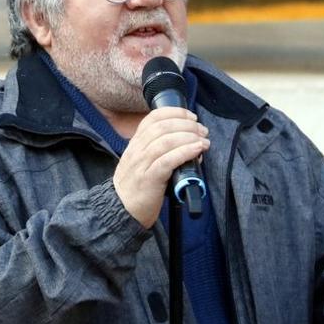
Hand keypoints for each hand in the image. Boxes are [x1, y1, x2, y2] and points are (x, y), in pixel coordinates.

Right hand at [113, 107, 208, 227]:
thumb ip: (161, 152)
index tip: (190, 116)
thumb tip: (190, 145)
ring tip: (203, 141)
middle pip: (162, 127)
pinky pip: (167, 161)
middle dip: (186, 125)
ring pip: (166, 141)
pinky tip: (197, 150)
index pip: (152, 118)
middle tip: (202, 131)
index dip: (174, 113)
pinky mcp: (148, 179)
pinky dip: (185, 152)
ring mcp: (141, 164)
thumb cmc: (137, 189)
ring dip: (189, 137)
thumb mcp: (143, 163)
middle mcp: (137, 151)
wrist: (120, 211)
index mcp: (135, 144)